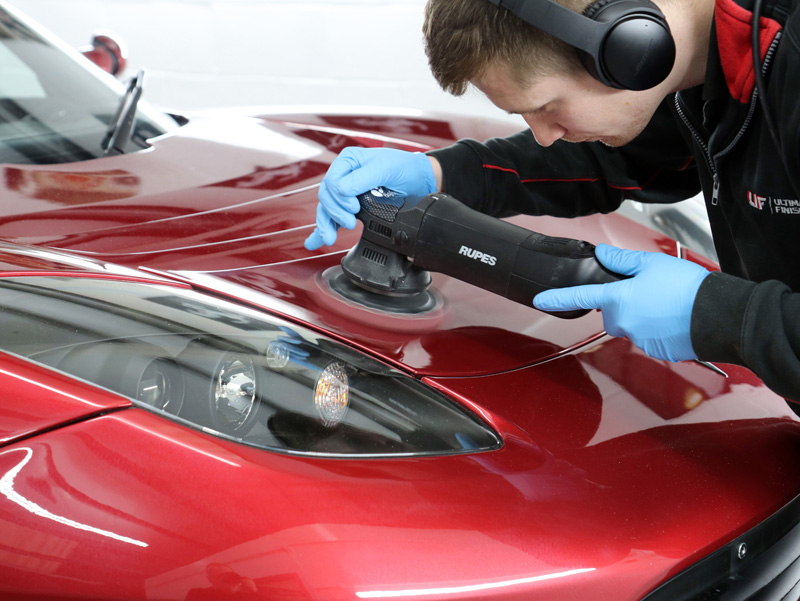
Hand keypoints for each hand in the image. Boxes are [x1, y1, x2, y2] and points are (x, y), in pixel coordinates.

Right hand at [304, 147, 436, 249]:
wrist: (419, 180)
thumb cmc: (404, 168)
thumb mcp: (384, 168)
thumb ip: (361, 179)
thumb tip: (343, 193)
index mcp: (348, 161)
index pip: (332, 181)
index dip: (340, 196)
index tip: (355, 207)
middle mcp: (343, 175)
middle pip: (326, 196)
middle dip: (335, 212)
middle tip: (351, 223)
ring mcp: (345, 192)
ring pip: (327, 208)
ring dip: (325, 224)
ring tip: (330, 238)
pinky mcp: (350, 206)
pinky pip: (331, 217)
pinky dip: (322, 229)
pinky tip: (314, 242)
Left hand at [533, 244, 709, 361]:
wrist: (719, 316)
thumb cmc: (688, 289)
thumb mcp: (653, 264)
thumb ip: (623, 262)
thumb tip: (602, 255)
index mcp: (619, 299)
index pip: (580, 297)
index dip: (557, 298)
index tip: (541, 300)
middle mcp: (624, 322)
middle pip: (611, 313)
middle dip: (623, 302)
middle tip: (649, 290)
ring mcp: (640, 339)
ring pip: (632, 325)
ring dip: (643, 315)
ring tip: (669, 303)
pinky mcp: (657, 351)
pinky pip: (649, 337)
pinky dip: (658, 329)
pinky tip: (676, 319)